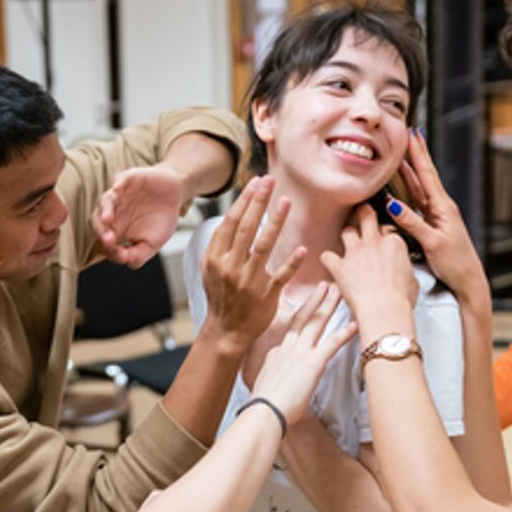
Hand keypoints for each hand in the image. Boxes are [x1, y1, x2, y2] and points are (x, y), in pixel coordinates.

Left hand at [92, 163, 189, 267]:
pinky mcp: (128, 179)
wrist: (175, 194)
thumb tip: (124, 260)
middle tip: (109, 240)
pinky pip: (119, 180)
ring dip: (105, 209)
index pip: (103, 241)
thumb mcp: (152, 244)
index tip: (121, 255)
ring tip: (108, 219)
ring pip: (105, 200)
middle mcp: (113, 212)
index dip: (109, 249)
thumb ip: (138, 256)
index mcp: (116, 229)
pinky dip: (118, 184)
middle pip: (97, 221)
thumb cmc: (161, 219)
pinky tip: (118, 189)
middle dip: (100, 231)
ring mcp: (120, 195)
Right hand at [200, 176, 304, 351]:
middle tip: (270, 182)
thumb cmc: (221, 295)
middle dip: (259, 203)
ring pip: (263, 247)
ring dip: (276, 223)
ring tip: (286, 202)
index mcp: (216, 258)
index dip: (244, 201)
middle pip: (247, 229)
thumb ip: (220, 244)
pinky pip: (280, 276)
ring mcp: (248, 281)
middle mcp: (231, 267)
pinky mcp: (266, 295)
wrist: (226, 330)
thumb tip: (233, 215)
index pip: (231, 223)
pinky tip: (301, 248)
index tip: (256, 183)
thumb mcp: (210, 268)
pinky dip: (291, 263)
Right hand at [251, 283, 355, 423]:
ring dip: (328, 306)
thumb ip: (274, 380)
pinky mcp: (313, 363)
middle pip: (303, 318)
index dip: (300, 319)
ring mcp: (300, 353)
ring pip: (316, 323)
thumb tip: (276, 386)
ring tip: (338, 292)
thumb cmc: (265, 408)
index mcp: (277, 354)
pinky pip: (332, 343)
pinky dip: (344, 333)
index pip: (291, 332)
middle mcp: (288, 349)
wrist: (264, 412)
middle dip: (314, 300)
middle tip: (324, 285)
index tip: (308, 309)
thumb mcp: (265, 387)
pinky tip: (355, 324)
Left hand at [319, 205, 417, 325]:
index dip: (384, 232)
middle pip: (366, 216)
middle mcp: (373, 243)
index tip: (383, 236)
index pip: (387, 228)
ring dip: (347, 234)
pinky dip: (328, 259)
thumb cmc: (400, 299)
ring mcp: (355, 253)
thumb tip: (404, 271)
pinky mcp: (340, 267)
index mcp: (394, 244)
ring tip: (347, 240)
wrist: (384, 310)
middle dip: (363, 213)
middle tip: (362, 214)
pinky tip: (330, 263)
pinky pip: (327, 256)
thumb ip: (405, 269)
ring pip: (347, 230)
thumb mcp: (413, 281)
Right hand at [388, 129, 488, 305]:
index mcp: (444, 207)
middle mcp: (441, 207)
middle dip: (417, 154)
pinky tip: (404, 185)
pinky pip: (418, 201)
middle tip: (409, 134)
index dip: (419, 154)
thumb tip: (392, 203)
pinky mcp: (433, 225)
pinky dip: (410, 189)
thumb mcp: (433, 243)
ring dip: (412, 169)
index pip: (428, 174)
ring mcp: (437, 216)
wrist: (468, 281)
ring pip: (420, 187)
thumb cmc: (455, 264)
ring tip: (402, 154)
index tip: (412, 134)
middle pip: (425, 175)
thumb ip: (413, 223)